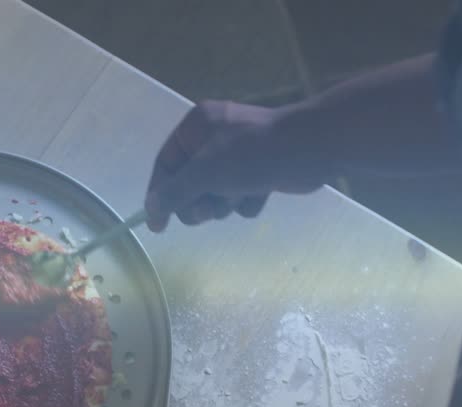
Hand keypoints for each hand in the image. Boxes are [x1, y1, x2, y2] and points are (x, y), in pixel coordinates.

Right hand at [144, 100, 324, 231]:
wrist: (311, 149)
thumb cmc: (252, 154)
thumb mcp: (206, 172)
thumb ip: (175, 192)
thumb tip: (151, 209)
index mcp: (197, 126)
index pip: (166, 163)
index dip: (159, 194)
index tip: (157, 225)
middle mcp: (214, 138)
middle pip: (188, 183)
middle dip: (199, 201)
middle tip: (208, 210)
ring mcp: (238, 155)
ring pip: (214, 194)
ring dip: (225, 202)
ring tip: (240, 194)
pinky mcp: (258, 172)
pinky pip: (239, 197)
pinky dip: (247, 201)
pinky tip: (261, 192)